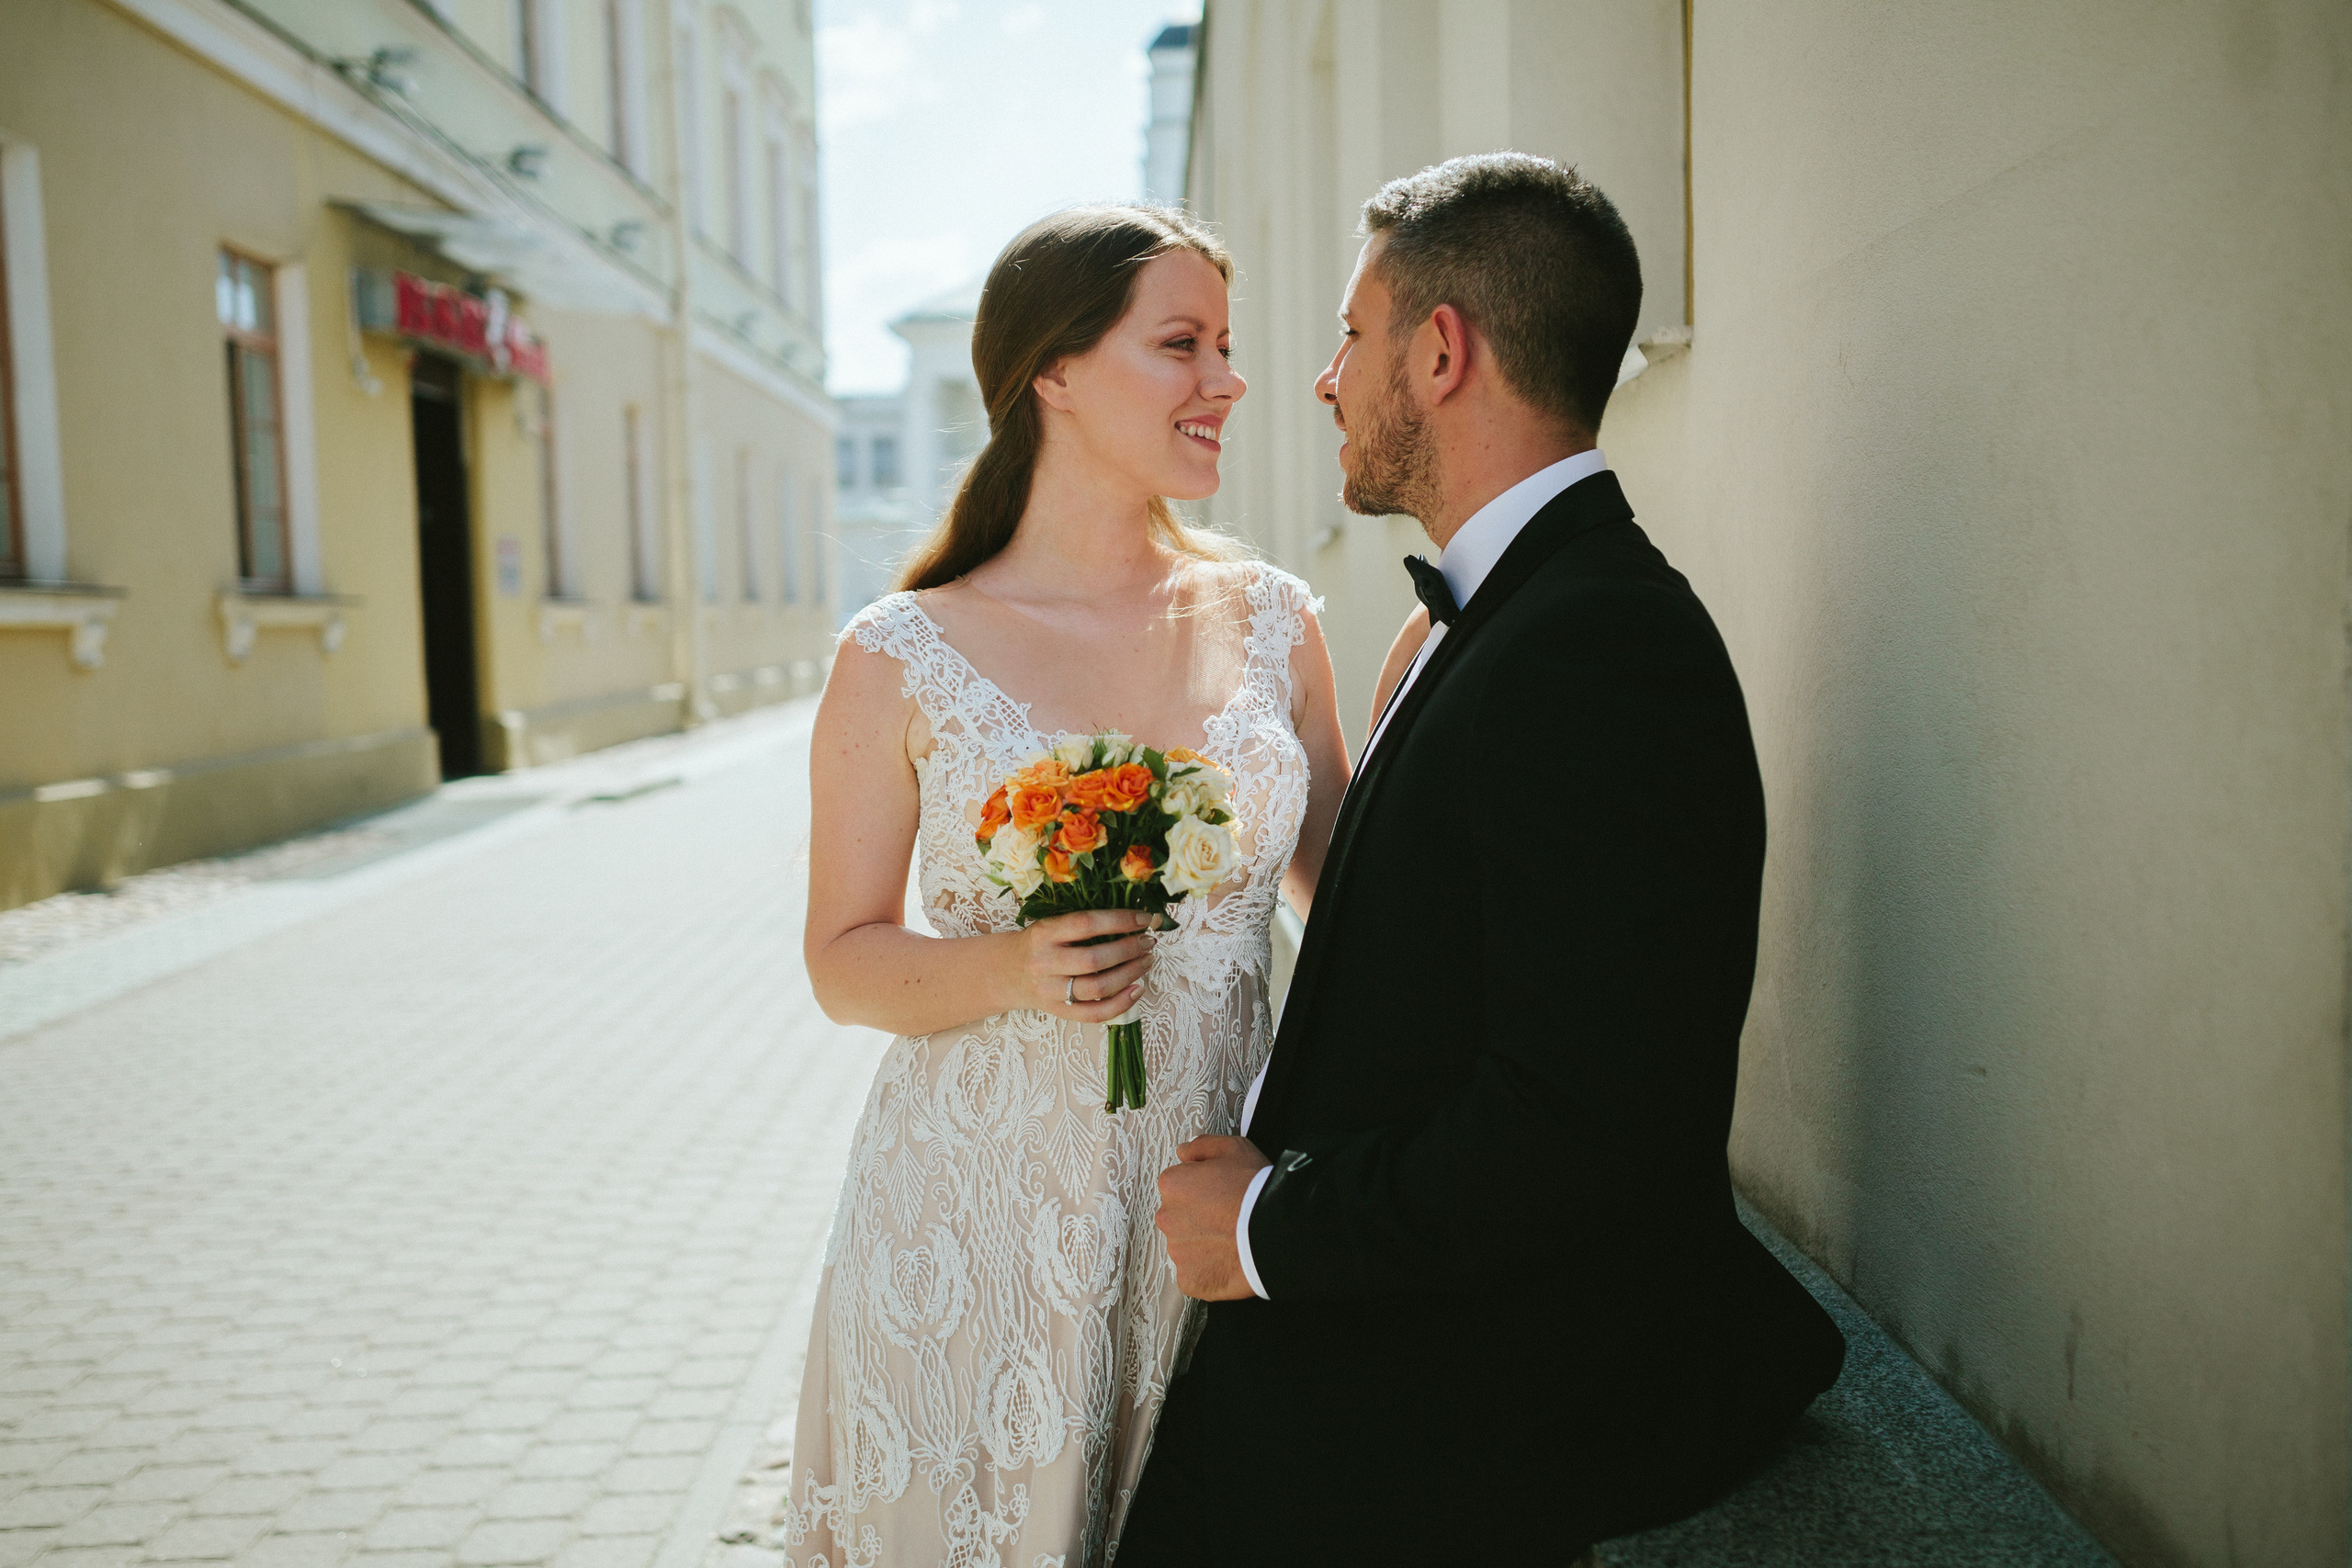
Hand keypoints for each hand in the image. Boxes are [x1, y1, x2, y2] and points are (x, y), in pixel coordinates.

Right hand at [1014, 908, 1155, 1022]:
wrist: (1007, 972)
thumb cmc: (1039, 943)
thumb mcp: (1051, 924)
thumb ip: (1083, 923)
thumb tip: (1135, 918)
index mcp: (1044, 933)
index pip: (1086, 924)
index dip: (1119, 920)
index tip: (1143, 918)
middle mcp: (1045, 962)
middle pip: (1094, 959)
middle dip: (1129, 949)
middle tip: (1148, 941)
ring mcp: (1051, 991)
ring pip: (1098, 987)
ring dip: (1130, 973)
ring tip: (1146, 961)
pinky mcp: (1059, 1011)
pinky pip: (1095, 1013)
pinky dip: (1122, 1003)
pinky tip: (1138, 989)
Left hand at [1155, 1135, 1270, 1300]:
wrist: (1275, 1232)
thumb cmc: (1255, 1187)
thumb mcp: (1235, 1148)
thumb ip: (1202, 1146)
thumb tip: (1182, 1152)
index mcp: (1172, 1184)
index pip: (1178, 1184)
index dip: (1202, 1188)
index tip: (1222, 1193)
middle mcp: (1166, 1217)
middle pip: (1179, 1216)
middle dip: (1198, 1216)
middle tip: (1228, 1217)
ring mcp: (1176, 1252)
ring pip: (1186, 1246)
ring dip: (1203, 1244)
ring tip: (1232, 1241)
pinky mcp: (1189, 1279)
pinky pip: (1195, 1273)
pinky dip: (1209, 1270)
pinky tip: (1230, 1261)